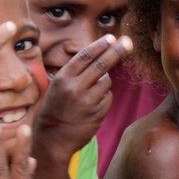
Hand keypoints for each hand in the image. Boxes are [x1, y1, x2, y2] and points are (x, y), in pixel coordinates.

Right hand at [33, 34, 132, 161]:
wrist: (50, 140)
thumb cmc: (54, 110)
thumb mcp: (58, 87)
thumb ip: (76, 73)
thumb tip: (102, 57)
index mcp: (62, 79)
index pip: (84, 57)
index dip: (99, 46)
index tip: (111, 37)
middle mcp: (74, 88)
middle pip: (101, 65)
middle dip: (116, 52)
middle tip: (128, 41)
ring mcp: (87, 102)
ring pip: (107, 82)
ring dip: (103, 83)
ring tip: (88, 94)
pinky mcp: (97, 114)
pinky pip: (108, 98)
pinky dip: (103, 98)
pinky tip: (91, 107)